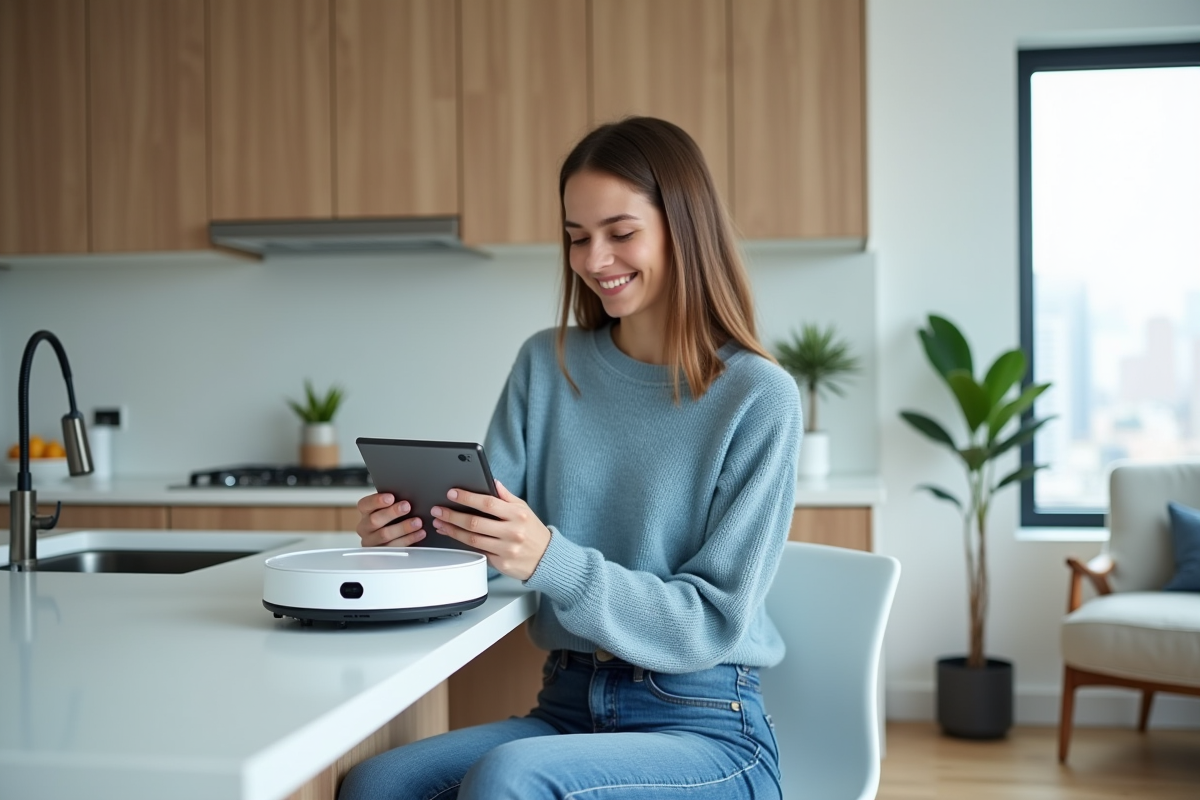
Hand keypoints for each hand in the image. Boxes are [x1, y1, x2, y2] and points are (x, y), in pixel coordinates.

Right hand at [354, 492, 426, 547]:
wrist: (392, 535)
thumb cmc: (391, 517)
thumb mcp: (389, 507)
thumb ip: (394, 502)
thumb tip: (407, 495)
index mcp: (365, 512)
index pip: (365, 504)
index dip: (377, 501)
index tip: (391, 497)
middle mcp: (364, 527)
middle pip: (374, 520)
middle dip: (392, 513)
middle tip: (407, 506)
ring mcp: (372, 542)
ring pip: (385, 535)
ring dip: (403, 528)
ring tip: (417, 522)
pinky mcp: (381, 553)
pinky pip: (395, 547)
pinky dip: (409, 539)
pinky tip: (420, 533)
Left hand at [431, 480, 550, 580]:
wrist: (547, 559)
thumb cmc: (533, 532)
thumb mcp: (524, 509)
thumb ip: (506, 496)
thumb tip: (491, 481)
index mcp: (517, 515)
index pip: (488, 503)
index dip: (467, 497)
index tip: (452, 493)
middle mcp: (512, 532)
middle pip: (475, 522)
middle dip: (452, 515)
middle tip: (438, 510)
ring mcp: (506, 550)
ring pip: (473, 539)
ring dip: (452, 530)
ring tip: (440, 523)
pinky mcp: (501, 564)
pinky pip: (478, 553)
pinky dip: (463, 544)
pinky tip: (453, 536)